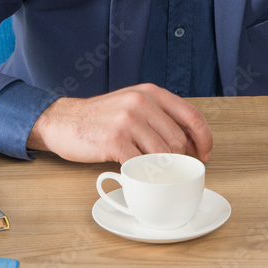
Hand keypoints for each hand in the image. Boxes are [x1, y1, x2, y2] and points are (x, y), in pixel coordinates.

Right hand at [26, 83, 212, 163]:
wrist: (63, 121)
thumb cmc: (101, 117)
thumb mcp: (133, 104)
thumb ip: (160, 116)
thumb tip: (191, 142)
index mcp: (151, 92)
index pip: (192, 115)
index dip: (204, 139)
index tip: (204, 155)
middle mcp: (142, 102)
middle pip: (179, 141)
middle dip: (178, 159)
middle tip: (169, 168)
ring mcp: (128, 121)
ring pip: (163, 154)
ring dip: (160, 169)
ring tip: (150, 171)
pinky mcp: (116, 140)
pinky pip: (142, 165)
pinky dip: (143, 175)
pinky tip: (137, 175)